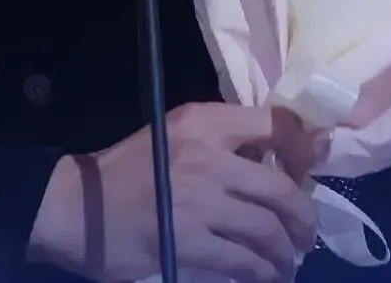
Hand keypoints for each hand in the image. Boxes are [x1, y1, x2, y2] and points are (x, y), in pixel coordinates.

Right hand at [26, 102, 318, 282]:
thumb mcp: (175, 134)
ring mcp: (199, 204)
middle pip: (281, 189)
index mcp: (203, 123)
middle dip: (303, 217)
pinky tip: (265, 276)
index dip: (303, 148)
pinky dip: (262, 273)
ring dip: (286, 253)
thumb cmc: (130, 168)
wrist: (80, 207)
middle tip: (305, 233)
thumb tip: (277, 159)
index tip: (310, 170)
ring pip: (267, 232)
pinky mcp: (189, 245)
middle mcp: (207, 158)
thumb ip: (222, 140)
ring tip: (287, 261)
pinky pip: (243, 263)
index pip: (274, 124)